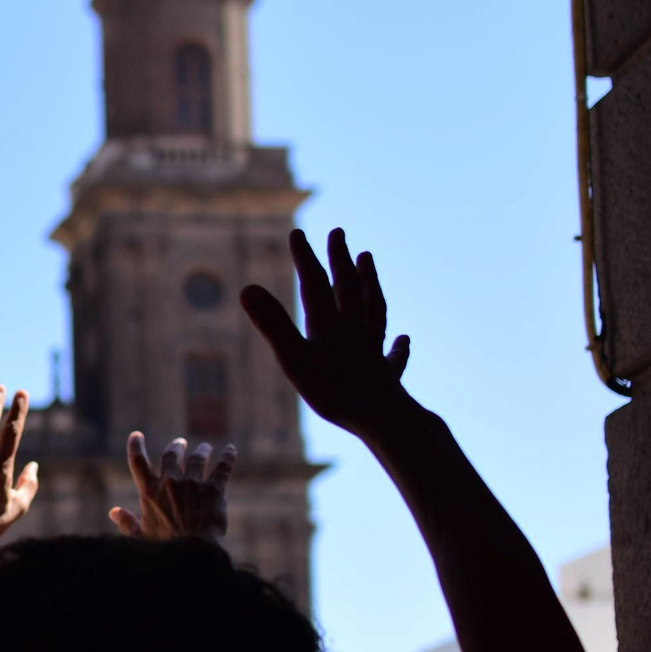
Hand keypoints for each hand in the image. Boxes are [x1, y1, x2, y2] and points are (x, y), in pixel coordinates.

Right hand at [110, 432, 234, 541]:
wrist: (194, 551)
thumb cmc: (165, 547)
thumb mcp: (141, 536)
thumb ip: (127, 522)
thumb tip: (114, 512)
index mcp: (150, 493)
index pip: (138, 462)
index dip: (135, 446)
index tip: (136, 435)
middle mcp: (170, 482)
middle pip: (171, 455)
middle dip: (175, 447)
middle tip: (180, 443)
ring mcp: (193, 484)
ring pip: (197, 458)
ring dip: (201, 451)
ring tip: (204, 448)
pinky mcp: (214, 489)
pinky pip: (222, 467)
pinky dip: (228, 457)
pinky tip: (232, 449)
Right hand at [241, 228, 411, 439]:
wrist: (383, 418)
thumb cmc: (335, 391)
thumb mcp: (294, 358)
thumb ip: (272, 324)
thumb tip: (246, 288)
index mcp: (331, 325)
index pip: (316, 284)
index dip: (305, 258)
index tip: (296, 233)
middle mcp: (356, 330)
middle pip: (349, 288)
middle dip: (341, 259)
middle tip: (338, 233)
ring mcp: (374, 351)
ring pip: (374, 308)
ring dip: (370, 282)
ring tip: (368, 261)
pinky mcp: (387, 376)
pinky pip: (394, 356)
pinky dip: (398, 346)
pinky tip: (404, 340)